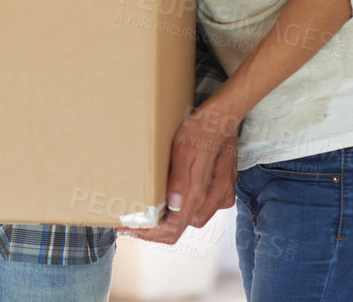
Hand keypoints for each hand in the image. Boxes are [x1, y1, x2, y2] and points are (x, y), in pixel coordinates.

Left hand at [120, 104, 239, 244]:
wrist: (222, 118)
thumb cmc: (200, 130)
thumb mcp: (183, 151)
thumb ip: (180, 180)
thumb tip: (173, 207)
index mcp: (200, 193)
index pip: (173, 229)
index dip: (150, 234)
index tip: (130, 231)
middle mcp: (212, 200)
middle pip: (180, 228)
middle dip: (155, 229)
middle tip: (132, 222)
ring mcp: (219, 197)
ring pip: (190, 220)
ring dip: (168, 221)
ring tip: (146, 213)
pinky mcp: (222, 190)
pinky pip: (201, 209)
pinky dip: (183, 210)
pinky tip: (169, 202)